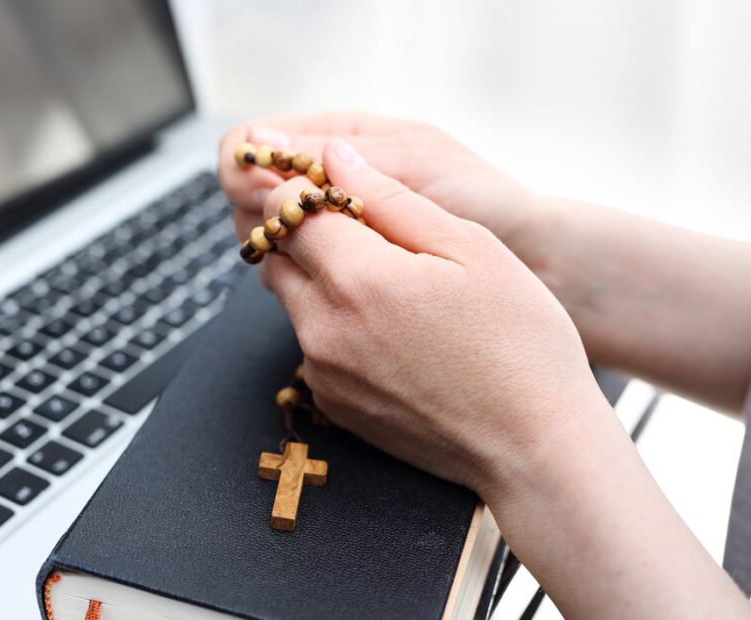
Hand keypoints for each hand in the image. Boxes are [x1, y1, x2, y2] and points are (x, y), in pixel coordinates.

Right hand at [217, 112, 539, 252]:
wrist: (537, 259)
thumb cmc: (487, 202)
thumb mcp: (415, 166)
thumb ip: (341, 158)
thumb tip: (262, 144)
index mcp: (347, 137)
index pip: (257, 142)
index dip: (248, 169)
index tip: (266, 201)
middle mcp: (333, 180)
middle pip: (255, 195)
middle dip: (267, 216)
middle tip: (300, 240)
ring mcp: (338, 226)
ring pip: (274, 237)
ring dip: (283, 251)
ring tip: (324, 266)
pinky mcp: (347, 271)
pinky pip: (301, 274)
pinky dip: (304, 280)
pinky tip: (331, 290)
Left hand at [253, 137, 611, 497]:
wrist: (533, 446)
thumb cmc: (518, 342)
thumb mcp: (470, 248)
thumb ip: (392, 197)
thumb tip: (335, 157)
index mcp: (356, 278)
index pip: (285, 209)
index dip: (311, 189)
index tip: (346, 192)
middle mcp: (323, 327)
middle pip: (278, 253)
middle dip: (308, 231)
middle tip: (367, 233)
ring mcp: (322, 371)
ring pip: (291, 298)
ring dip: (320, 277)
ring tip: (388, 284)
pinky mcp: (331, 403)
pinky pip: (310, 344)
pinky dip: (333, 323)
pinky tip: (389, 332)